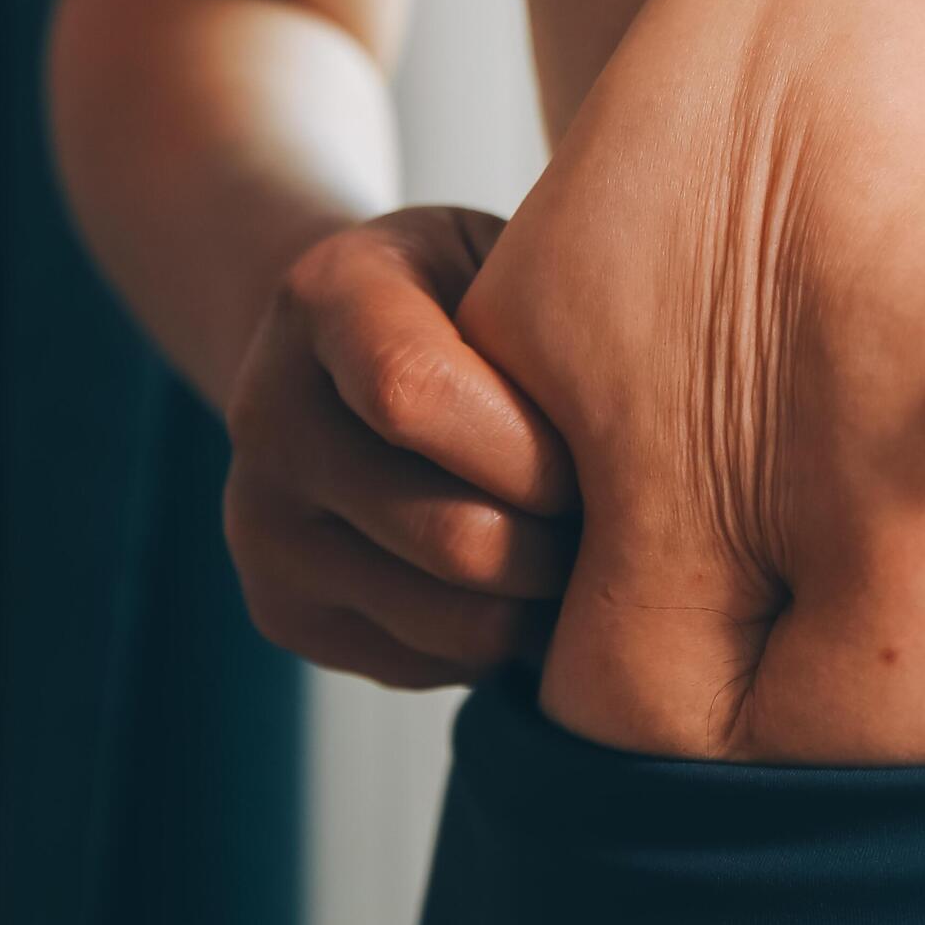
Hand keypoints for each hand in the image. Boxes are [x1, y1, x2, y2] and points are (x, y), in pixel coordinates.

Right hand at [222, 205, 577, 684]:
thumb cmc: (470, 304)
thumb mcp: (507, 261)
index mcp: (324, 299)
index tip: (597, 448)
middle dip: (563, 545)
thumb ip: (563, 312)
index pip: (412, 394)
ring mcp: (262, 525)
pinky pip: (432, 663)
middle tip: (621, 524)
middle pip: (452, 535)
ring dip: (542, 605)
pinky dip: (500, 639)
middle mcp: (267, 414)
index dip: (532, 450)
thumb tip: (662, 425)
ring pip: (455, 620)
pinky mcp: (281, 612)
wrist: (345, 359)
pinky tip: (514, 578)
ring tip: (575, 549)